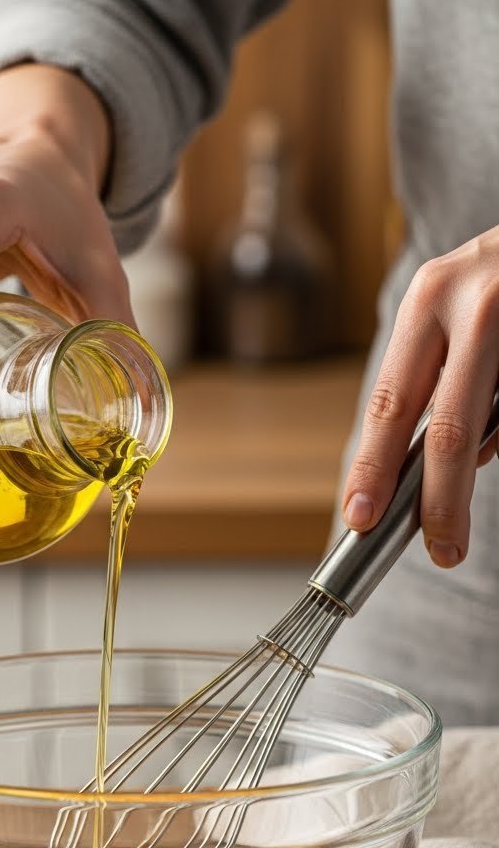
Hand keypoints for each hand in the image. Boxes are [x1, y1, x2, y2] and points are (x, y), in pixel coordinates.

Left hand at [341, 226, 498, 566]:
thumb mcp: (459, 309)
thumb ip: (438, 377)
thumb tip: (425, 471)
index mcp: (429, 299)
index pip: (390, 403)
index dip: (373, 467)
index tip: (361, 516)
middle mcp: (475, 301)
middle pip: (449, 429)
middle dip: (441, 500)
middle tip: (440, 548)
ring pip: (494, 427)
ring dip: (485, 455)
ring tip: (473, 462)